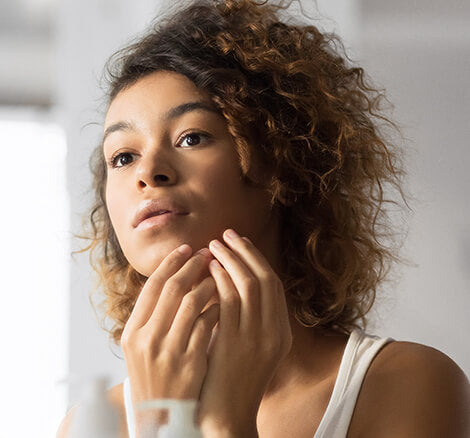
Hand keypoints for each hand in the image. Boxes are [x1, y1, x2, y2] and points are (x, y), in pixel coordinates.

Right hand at [121, 245, 219, 407]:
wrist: (161, 416)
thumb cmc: (154, 375)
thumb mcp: (141, 347)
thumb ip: (152, 315)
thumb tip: (172, 276)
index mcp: (132, 332)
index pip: (152, 286)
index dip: (171, 263)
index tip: (187, 248)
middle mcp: (147, 339)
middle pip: (172, 288)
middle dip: (192, 265)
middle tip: (207, 252)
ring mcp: (169, 352)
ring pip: (192, 302)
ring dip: (208, 283)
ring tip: (218, 274)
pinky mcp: (191, 363)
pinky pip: (208, 324)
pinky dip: (217, 307)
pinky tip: (225, 300)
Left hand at [197, 229, 291, 436]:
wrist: (226, 416)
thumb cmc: (231, 379)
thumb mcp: (250, 347)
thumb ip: (248, 318)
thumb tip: (232, 281)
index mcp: (281, 333)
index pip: (274, 284)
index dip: (257, 259)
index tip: (240, 242)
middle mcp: (275, 332)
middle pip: (266, 278)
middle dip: (245, 252)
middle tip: (226, 234)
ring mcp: (258, 338)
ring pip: (250, 284)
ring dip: (231, 260)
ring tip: (214, 246)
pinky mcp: (236, 343)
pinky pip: (230, 301)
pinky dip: (221, 279)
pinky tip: (210, 268)